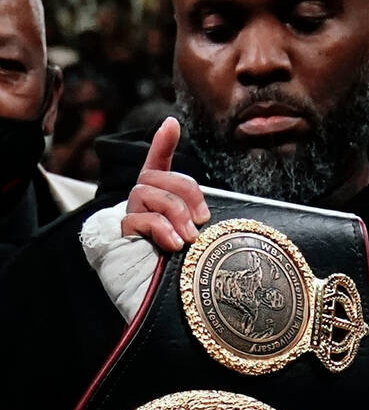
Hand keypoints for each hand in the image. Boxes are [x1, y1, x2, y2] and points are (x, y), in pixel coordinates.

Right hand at [122, 117, 209, 251]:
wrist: (148, 286)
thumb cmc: (175, 260)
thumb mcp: (190, 233)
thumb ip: (194, 215)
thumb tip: (204, 211)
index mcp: (159, 196)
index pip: (157, 163)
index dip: (163, 143)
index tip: (172, 123)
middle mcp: (141, 200)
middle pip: (158, 177)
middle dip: (185, 195)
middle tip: (201, 221)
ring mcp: (130, 214)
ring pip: (149, 194)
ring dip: (176, 214)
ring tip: (189, 238)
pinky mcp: (122, 232)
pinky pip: (141, 219)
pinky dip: (162, 230)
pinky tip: (174, 244)